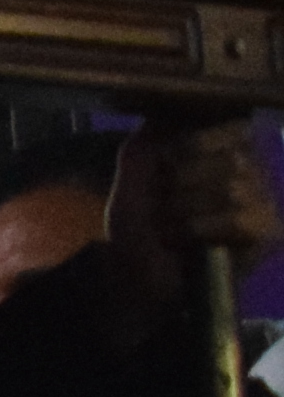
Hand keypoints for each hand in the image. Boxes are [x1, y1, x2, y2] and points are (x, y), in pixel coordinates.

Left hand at [109, 113, 283, 322]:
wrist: (139, 280)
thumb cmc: (139, 228)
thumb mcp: (129, 185)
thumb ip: (143, 149)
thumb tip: (162, 115)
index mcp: (223, 148)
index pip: (233, 125)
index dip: (194, 144)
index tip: (167, 164)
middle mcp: (252, 168)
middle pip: (230, 158)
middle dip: (182, 184)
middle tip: (163, 207)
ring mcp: (263, 200)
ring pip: (233, 188)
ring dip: (186, 210)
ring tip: (170, 227)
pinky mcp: (268, 232)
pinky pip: (241, 218)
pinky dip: (202, 229)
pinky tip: (188, 241)